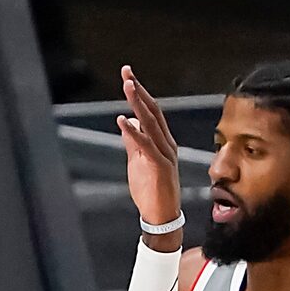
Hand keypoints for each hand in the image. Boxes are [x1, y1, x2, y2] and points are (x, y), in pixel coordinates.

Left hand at [117, 66, 181, 236]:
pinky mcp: (160, 167)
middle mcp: (167, 144)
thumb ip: (133, 143)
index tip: (128, 76)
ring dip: (138, 104)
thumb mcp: (138, 162)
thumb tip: (127, 123)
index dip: (139, 93)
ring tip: (127, 87)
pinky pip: (147, 146)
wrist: (160, 217)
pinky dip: (135, 132)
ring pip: (152, 124)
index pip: (151, 111)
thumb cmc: (151, 192)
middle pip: (153, 111)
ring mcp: (165, 155)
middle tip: (126, 73)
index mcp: (162, 141)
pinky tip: (123, 121)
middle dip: (139, 91)